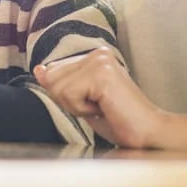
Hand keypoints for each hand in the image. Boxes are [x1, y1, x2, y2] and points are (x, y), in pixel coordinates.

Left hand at [35, 47, 186, 150]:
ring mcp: (100, 60)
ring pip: (58, 87)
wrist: (147, 134)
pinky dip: (82, 109)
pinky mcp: (101, 72)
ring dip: (76, 106)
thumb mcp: (82, 101)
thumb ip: (61, 83)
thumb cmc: (118, 120)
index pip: (54, 71)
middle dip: (69, 101)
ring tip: (102, 107)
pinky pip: (69, 94)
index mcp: (95, 56)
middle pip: (52, 78)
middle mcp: (98, 52)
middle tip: (98, 107)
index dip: (66, 96)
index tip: (94, 103)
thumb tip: (39, 69)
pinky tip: (104, 108)